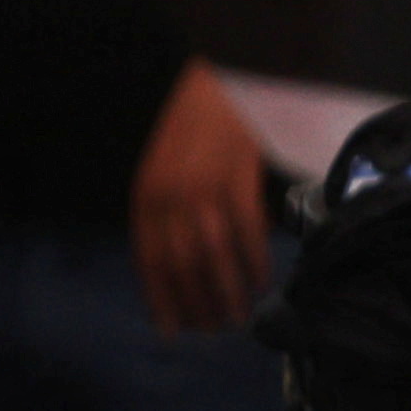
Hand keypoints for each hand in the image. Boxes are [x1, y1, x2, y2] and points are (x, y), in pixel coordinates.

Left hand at [125, 72, 273, 342]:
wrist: (223, 80)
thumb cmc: (199, 126)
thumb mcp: (170, 168)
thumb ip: (173, 212)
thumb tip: (187, 263)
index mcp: (147, 195)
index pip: (149, 260)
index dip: (161, 299)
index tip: (173, 330)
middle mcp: (168, 195)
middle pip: (180, 265)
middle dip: (197, 304)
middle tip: (216, 329)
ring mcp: (202, 188)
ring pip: (212, 256)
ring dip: (226, 292)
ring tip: (239, 315)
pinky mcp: (235, 179)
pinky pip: (246, 233)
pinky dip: (255, 262)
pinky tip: (262, 280)